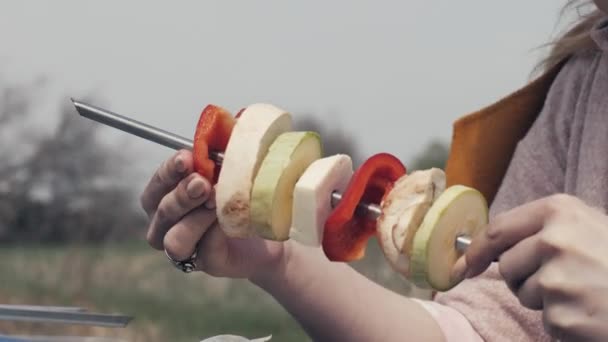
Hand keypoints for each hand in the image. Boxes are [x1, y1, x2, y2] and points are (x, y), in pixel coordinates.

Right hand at [140, 150, 286, 278]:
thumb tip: (231, 122)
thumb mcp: (233, 168)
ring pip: (173, 239)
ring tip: (216, 205)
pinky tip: (228, 223)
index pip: (156, 185)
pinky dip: (214, 235)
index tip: (187, 158)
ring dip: (194, 219)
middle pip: (160, 211)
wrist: (271, 227)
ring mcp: (186, 247)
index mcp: (167, 197)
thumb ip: (225, 149)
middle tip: (204, 183)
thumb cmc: (242, 193)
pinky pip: (203, 252)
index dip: (168, 172)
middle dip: (181, 194)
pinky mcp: (206, 263)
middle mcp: (168, 224)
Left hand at [455, 194, 607, 340]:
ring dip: (546, 300)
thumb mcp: (586, 227)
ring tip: (584, 292)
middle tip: (563, 279)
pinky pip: (547, 319)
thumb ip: (541, 229)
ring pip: (525, 294)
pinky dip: (564, 321)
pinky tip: (591, 311)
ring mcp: (559, 277)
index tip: (465, 266)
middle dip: (523, 277)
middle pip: (507, 265)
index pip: (497, 229)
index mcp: (559, 211)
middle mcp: (555, 239)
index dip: (476, 250)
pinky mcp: (564, 313)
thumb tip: (485, 246)